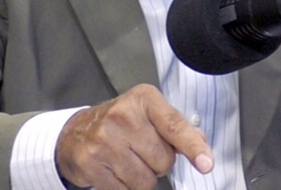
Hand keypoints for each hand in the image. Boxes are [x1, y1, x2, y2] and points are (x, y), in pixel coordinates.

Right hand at [56, 84, 213, 189]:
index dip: (192, 146)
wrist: (75, 133)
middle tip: (141, 151)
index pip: (174, 125)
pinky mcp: (90, 163)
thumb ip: (176, 127)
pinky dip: (124, 187)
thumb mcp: (148, 114)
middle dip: (158, 163)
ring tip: (127, 160)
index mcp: (143, 99)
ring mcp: (103, 140)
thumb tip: (201, 141)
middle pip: (163, 161)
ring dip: (141, 178)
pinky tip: (113, 170)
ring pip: (145, 181)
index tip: (206, 163)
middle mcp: (122, 116)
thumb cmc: (119, 123)